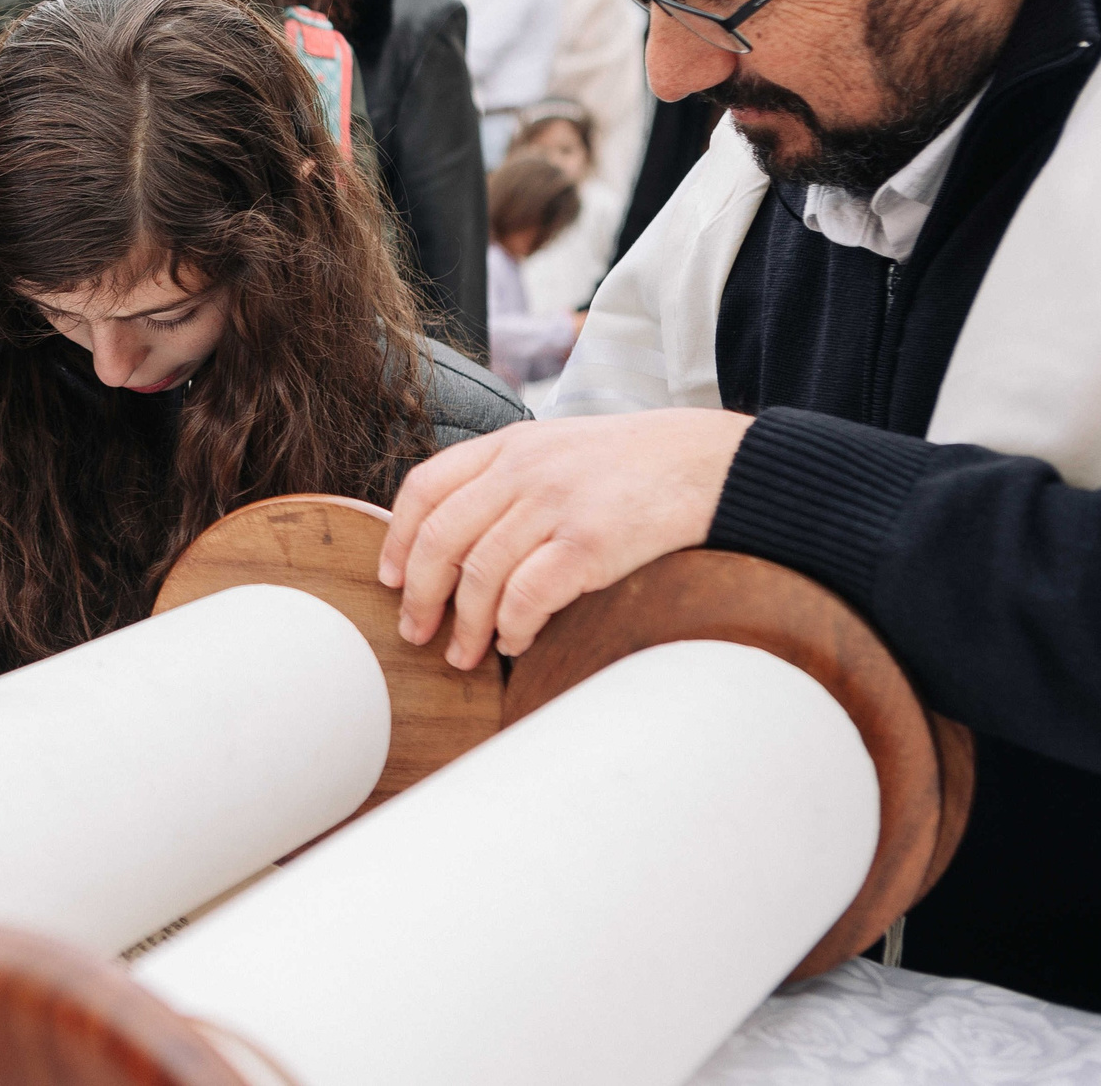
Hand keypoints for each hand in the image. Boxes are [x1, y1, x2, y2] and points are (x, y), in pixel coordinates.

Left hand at [377, 410, 753, 670]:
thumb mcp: (558, 449)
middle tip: (414, 635)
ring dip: (464, 626)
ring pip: (480, 574)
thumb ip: (508, 480)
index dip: (397, 540)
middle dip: (419, 596)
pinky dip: (511, 627)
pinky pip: (528, 595)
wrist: (712, 463)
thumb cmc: (632, 467)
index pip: (425, 488)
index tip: (388, 581)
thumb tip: (453, 540)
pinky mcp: (593, 542)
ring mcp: (557, 504)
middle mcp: (525, 470)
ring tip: (462, 655)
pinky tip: (512, 643)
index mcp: (509, 445)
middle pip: (442, 539)